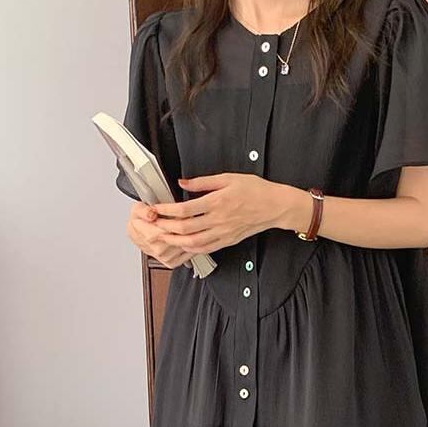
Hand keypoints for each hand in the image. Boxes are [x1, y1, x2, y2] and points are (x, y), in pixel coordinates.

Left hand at [129, 174, 288, 261]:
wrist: (274, 206)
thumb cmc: (254, 190)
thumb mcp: (228, 178)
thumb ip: (202, 182)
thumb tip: (183, 183)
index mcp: (217, 202)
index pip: (185, 210)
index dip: (167, 210)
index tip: (156, 208)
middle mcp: (218, 220)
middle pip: (185, 229)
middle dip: (165, 227)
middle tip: (153, 224)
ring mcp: (222, 233)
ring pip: (193, 243)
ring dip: (175, 241)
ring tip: (162, 236)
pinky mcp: (227, 241)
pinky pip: (205, 249)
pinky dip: (190, 249)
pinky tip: (182, 245)